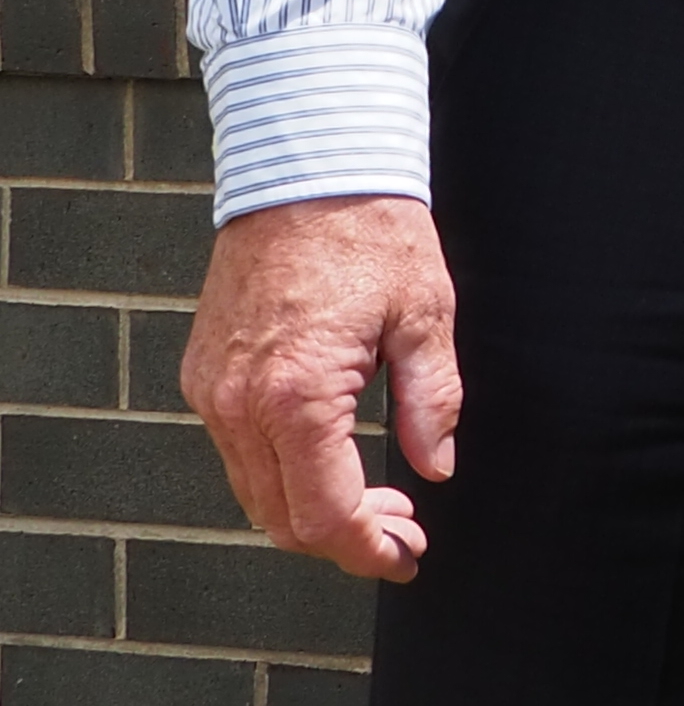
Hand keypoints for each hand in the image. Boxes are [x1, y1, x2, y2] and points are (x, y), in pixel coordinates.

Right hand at [182, 195, 458, 581]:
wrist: (306, 168)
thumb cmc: (370, 229)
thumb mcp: (426, 314)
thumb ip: (434, 400)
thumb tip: (437, 464)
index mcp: (297, 395)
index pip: (325, 512)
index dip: (367, 548)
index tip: (405, 556)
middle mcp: (240, 403)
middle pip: (281, 517)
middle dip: (344, 539)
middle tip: (402, 533)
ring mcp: (212, 391)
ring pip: (254, 491)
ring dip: (311, 510)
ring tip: (377, 501)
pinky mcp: (203, 374)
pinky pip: (237, 450)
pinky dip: (282, 472)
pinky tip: (331, 458)